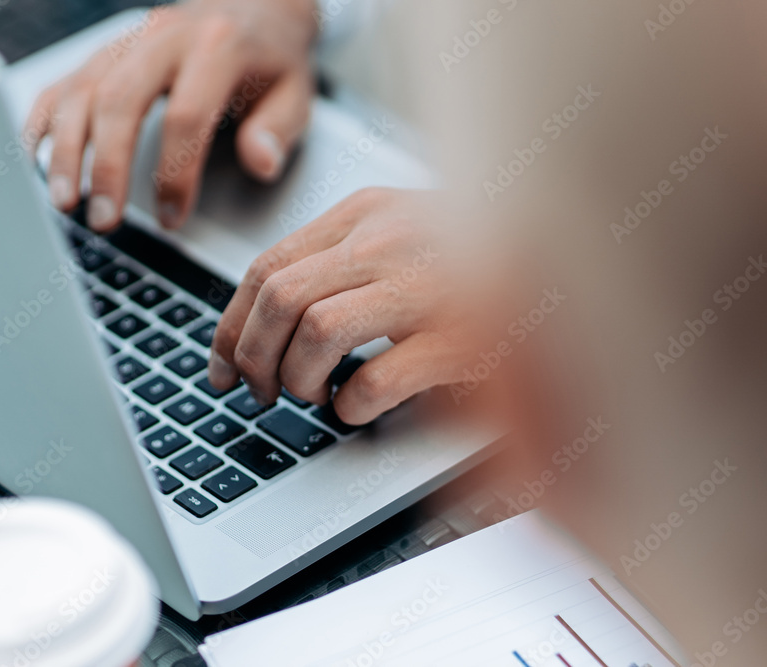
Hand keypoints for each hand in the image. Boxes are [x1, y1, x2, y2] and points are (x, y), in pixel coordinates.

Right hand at [27, 0, 317, 231]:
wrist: (253, 5)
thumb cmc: (272, 61)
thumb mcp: (296, 94)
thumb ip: (278, 130)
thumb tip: (260, 163)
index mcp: (218, 46)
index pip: (188, 115)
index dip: (177, 173)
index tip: (173, 218)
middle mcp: (164, 37)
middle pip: (120, 99)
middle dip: (107, 166)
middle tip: (104, 220)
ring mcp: (128, 41)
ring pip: (83, 90)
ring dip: (67, 150)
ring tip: (65, 203)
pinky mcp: (105, 52)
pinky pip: (64, 83)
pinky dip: (44, 122)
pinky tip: (36, 161)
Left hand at [208, 187, 473, 424]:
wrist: (575, 254)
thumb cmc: (480, 252)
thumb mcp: (402, 234)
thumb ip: (339, 259)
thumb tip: (263, 318)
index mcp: (368, 213)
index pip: (266, 267)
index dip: (229, 326)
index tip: (222, 365)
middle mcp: (391, 241)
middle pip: (280, 299)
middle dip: (252, 357)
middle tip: (262, 391)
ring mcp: (428, 286)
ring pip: (316, 332)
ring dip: (298, 379)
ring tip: (314, 396)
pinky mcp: (463, 338)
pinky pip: (376, 379)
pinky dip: (352, 405)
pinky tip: (360, 407)